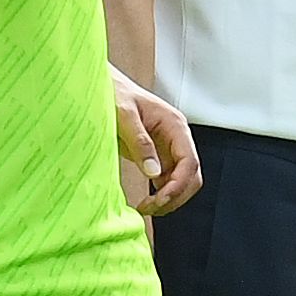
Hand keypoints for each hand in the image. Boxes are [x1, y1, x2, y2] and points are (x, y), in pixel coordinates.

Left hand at [113, 68, 200, 215]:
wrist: (103, 87)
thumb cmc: (114, 93)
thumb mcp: (124, 115)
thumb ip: (139, 142)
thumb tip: (153, 172)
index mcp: (175, 125)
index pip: (189, 162)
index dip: (178, 185)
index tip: (160, 200)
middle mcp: (177, 138)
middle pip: (191, 176)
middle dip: (176, 196)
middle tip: (152, 208)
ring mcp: (168, 149)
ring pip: (181, 181)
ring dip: (169, 198)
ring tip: (147, 208)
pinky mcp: (157, 156)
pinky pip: (167, 181)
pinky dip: (161, 194)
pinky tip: (146, 201)